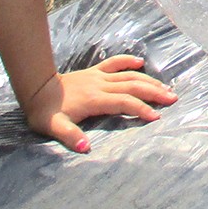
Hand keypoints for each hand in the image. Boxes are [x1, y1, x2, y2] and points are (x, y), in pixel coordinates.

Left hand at [24, 55, 178, 152]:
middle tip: (173, 99)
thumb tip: (86, 147)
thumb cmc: (45, 112)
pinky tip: (140, 62)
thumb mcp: (54, 127)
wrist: (35, 89)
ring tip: (166, 87)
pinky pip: (113, 64)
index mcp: (94, 99)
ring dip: (148, 80)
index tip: (156, 117)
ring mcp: (98, 77)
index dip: (140, 109)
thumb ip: (70, 136)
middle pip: (132, 86)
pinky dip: (127, 61)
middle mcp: (100, 86)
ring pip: (128, 76)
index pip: (124, 102)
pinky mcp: (93, 73)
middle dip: (154, 92)